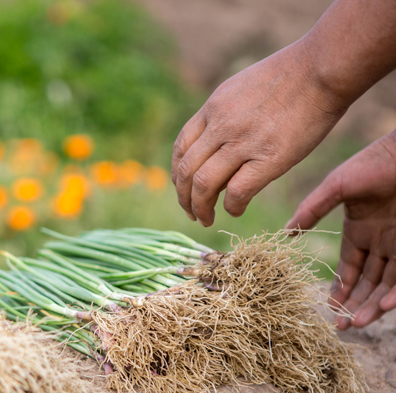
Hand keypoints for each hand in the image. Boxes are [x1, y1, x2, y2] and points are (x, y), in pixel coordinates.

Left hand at [172, 41, 346, 225]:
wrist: (322, 68)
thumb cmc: (291, 75)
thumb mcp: (242, 88)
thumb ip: (225, 115)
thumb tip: (217, 143)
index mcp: (213, 108)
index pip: (180, 147)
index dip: (177, 174)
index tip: (182, 188)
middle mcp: (220, 125)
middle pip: (186, 170)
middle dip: (183, 197)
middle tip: (190, 212)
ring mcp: (242, 141)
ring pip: (203, 185)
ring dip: (200, 208)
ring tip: (205, 219)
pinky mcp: (269, 158)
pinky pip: (237, 192)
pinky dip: (232, 206)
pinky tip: (235, 210)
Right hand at [287, 130, 395, 329]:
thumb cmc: (371, 164)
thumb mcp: (335, 188)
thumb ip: (311, 211)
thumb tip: (286, 232)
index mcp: (359, 230)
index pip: (350, 269)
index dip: (340, 289)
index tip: (330, 309)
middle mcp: (381, 242)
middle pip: (368, 283)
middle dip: (355, 305)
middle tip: (342, 327)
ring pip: (386, 285)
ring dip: (372, 306)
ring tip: (358, 323)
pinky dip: (395, 294)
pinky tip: (382, 306)